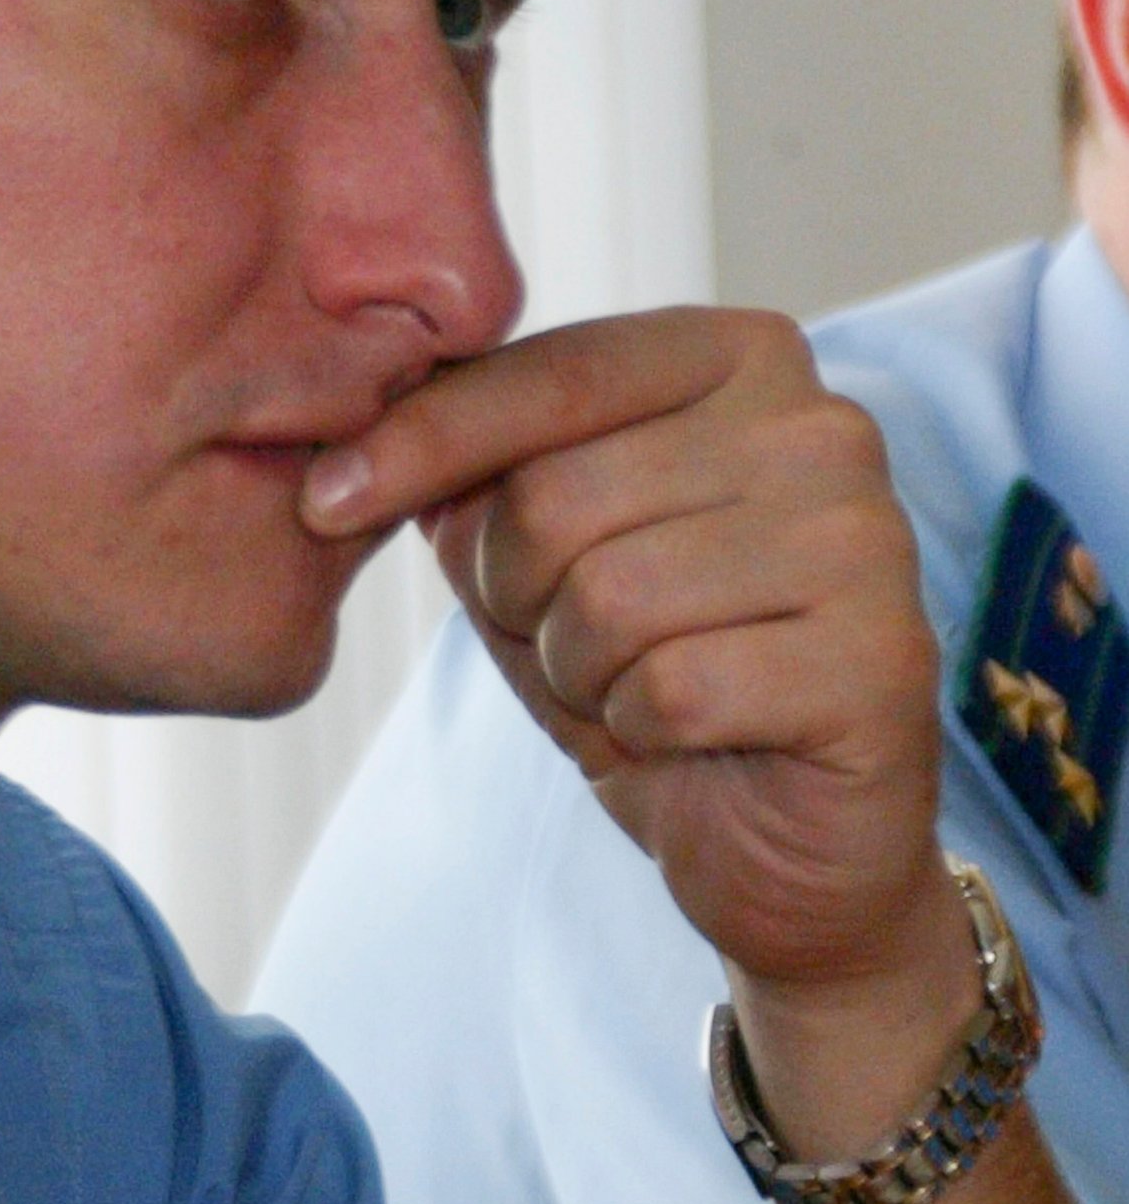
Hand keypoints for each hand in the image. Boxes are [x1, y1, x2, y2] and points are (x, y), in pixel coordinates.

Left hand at [301, 307, 947, 1000]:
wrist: (786, 845)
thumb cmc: (656, 672)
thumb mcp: (535, 557)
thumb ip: (470, 474)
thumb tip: (360, 427)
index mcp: (742, 358)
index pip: (548, 372)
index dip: (418, 441)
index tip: (323, 499)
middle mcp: (822, 426)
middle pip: (560, 496)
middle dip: (518, 595)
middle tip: (568, 643)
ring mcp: (867, 539)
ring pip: (609, 598)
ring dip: (580, 671)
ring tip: (635, 686)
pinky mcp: (881, 661)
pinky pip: (673, 690)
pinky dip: (644, 731)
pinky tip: (694, 734)